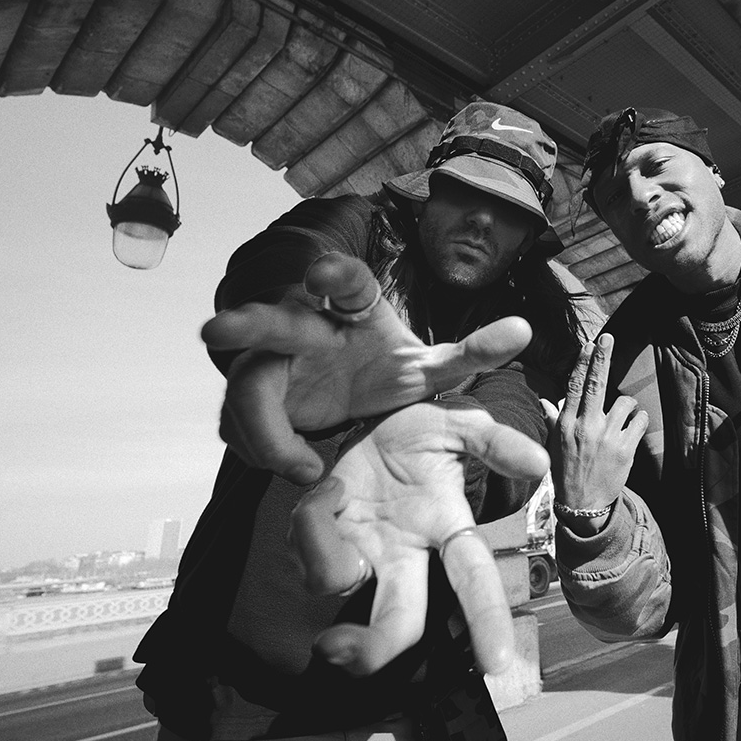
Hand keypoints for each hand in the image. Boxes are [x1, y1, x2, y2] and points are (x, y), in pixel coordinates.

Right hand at [205, 252, 533, 482]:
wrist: (342, 389)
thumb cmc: (384, 367)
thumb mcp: (431, 368)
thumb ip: (473, 352)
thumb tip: (525, 329)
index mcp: (352, 308)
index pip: (345, 282)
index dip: (334, 274)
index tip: (325, 272)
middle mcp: (304, 326)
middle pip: (272, 322)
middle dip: (246, 324)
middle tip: (215, 328)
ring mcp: (270, 363)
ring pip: (249, 386)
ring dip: (260, 423)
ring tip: (302, 466)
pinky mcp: (255, 401)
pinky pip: (244, 425)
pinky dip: (265, 449)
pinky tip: (297, 467)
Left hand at [291, 402, 549, 676]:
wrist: (370, 423)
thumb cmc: (422, 433)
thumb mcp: (459, 426)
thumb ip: (495, 442)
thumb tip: (540, 463)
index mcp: (447, 530)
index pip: (474, 582)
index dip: (486, 621)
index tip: (497, 664)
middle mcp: (406, 556)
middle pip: (399, 619)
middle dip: (374, 647)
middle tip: (339, 652)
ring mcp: (365, 555)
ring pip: (338, 583)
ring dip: (323, 553)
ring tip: (332, 495)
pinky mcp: (325, 546)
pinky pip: (307, 554)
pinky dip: (306, 526)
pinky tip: (325, 494)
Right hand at [550, 334, 645, 537]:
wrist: (584, 506)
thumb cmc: (567, 473)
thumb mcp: (554, 446)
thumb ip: (553, 420)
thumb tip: (545, 400)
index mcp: (566, 424)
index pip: (574, 386)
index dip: (583, 362)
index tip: (590, 344)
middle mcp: (585, 427)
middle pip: (596, 384)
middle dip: (603, 357)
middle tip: (608, 337)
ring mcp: (607, 437)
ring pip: (625, 403)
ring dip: (628, 406)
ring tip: (622, 420)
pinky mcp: (626, 449)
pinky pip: (640, 420)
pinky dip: (639, 421)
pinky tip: (632, 429)